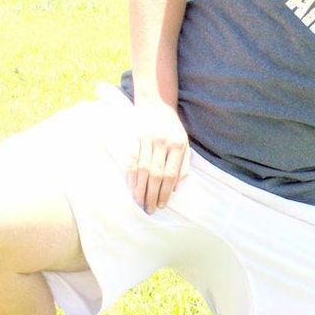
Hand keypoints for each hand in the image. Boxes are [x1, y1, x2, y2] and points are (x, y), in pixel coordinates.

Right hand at [126, 99, 189, 213]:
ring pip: (143, 169)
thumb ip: (183, 164)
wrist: (157, 104)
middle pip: (156, 174)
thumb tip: (178, 187)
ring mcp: (147, 139)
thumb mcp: (184, 143)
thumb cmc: (172, 129)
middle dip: (152, 194)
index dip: (166, 191)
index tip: (161, 205)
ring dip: (140, 188)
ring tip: (139, 203)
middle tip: (149, 210)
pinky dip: (130, 174)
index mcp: (178, 145)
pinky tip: (130, 187)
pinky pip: (131, 158)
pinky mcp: (135, 137)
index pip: (171, 174)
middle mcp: (163, 143)